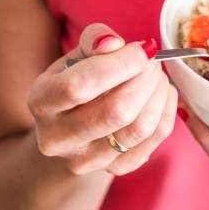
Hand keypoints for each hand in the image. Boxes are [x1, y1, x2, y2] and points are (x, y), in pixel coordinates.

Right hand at [27, 23, 177, 175]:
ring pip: (138, 128)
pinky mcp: (115, 169)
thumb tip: (114, 44)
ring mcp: (86, 160)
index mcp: (41, 101)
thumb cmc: (79, 81)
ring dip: (158, 95)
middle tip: (154, 62)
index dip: (120, 65)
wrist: (74, 127)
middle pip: (115, 112)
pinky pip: (154, 140)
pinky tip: (163, 95)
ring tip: (159, 77)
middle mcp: (57, 138)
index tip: (143, 49)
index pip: (80, 86)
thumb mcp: (77, 56)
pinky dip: (166, 112)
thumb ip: (94, 40)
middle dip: (145, 80)